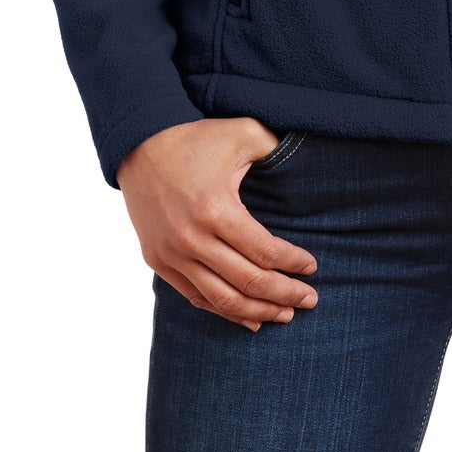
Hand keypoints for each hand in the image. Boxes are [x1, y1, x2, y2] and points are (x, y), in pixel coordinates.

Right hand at [116, 117, 318, 329]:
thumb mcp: (242, 132)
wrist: (140, 144)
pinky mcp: (159, 261)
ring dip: (258, 312)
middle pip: (248, 282)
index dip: (293, 263)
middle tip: (310, 299)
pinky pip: (196, 297)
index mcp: (216, 209)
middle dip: (285, 294)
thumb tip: (308, 164)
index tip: (311, 267)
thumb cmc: (197, 138)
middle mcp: (192, 239)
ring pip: (223, 300)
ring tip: (285, 314)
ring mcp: (172, 254)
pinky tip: (249, 319)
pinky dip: (224, 312)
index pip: (264, 252)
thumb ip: (276, 148)